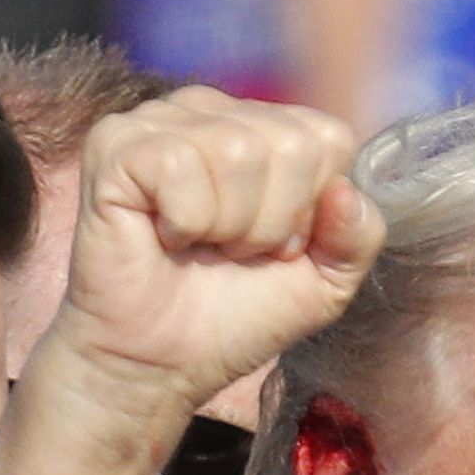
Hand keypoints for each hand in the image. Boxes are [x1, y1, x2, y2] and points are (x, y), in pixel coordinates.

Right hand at [0, 89, 381, 474]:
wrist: (157, 364)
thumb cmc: (234, 315)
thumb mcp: (325, 281)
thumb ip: (359, 236)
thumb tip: (345, 192)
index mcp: (263, 127)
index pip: (329, 138)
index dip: (312, 208)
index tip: (277, 245)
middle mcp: (212, 110)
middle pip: (291, 145)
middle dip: (273, 221)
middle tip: (233, 251)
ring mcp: (159, 121)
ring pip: (239, 152)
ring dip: (228, 225)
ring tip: (200, 246)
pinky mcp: (115, 145)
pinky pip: (180, 165)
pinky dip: (184, 220)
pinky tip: (165, 236)